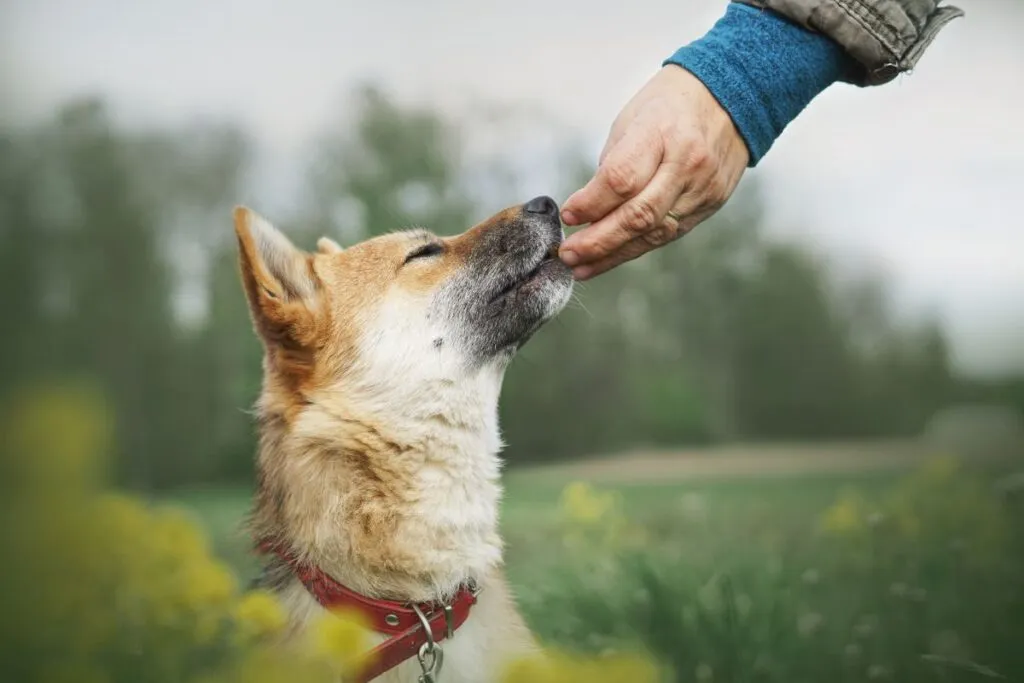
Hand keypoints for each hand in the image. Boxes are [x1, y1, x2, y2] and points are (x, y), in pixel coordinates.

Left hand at [558, 65, 749, 279]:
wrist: (729, 98)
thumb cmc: (667, 106)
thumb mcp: (631, 121)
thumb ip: (612, 166)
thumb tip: (588, 212)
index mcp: (661, 132)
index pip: (621, 179)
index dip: (590, 203)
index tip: (567, 217)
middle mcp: (686, 163)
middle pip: (638, 215)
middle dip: (598, 240)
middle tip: (568, 254)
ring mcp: (702, 187)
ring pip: (654, 233)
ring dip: (614, 255)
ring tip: (582, 267)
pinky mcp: (710, 204)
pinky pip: (669, 234)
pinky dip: (637, 248)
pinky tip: (611, 258)